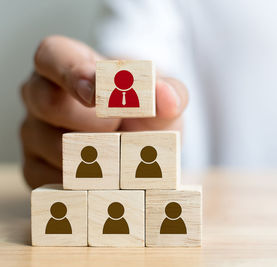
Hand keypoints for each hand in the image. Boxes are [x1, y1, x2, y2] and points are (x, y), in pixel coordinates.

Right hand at [20, 35, 187, 187]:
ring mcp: (33, 132)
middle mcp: (41, 95)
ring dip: (90, 154)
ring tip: (119, 156)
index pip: (52, 56)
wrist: (139, 144)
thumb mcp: (160, 100)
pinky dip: (81, 181)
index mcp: (66, 64)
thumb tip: (167, 98)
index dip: (73, 74)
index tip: (100, 95)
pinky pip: (49, 177)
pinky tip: (105, 179)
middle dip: (91, 121)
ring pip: (48, 144)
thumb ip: (168, 94)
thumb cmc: (142, 111)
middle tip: (120, 130)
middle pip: (47, 102)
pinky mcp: (34, 167)